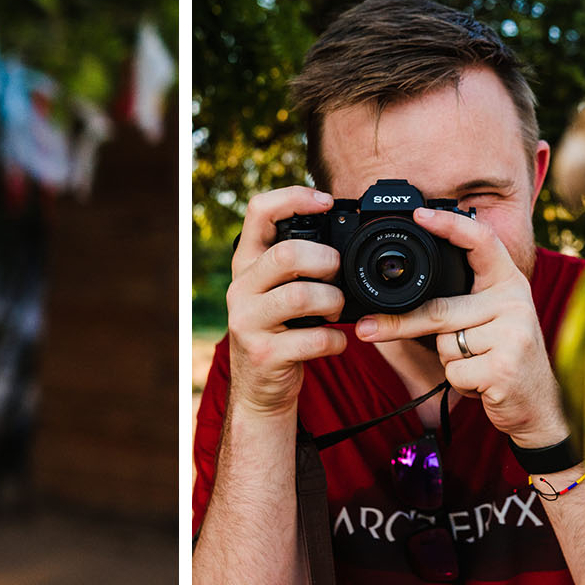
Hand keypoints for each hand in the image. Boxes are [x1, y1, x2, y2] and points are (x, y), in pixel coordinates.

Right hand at [225, 186, 352, 416]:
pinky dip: (336, 340)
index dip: (294, 198)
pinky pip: (314, 340)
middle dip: (325, 260)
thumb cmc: (281, 328)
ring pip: (301, 296)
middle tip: (338, 272)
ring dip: (334, 302)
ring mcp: (248, 322)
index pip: (258, 211)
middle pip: (286, 254)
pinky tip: (335, 341)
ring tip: (336, 311)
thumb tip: (343, 221)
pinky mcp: (264, 353)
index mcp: (247, 263)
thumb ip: (298, 260)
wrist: (260, 386)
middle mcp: (241, 288)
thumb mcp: (277, 288)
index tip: (326, 202)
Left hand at [354, 207, 568, 446]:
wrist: (538, 405)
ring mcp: (514, 333)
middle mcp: (515, 301)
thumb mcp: (485, 320)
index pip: (482, 241)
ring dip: (448, 359)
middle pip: (440, 307)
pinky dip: (457, 381)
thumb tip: (391, 299)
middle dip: (400, 323)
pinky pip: (454, 370)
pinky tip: (482, 381)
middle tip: (368, 328)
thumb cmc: (501, 357)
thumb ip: (455, 301)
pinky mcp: (506, 366)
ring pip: (445, 343)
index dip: (451, 224)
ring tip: (477, 362)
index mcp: (508, 282)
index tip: (419, 214)